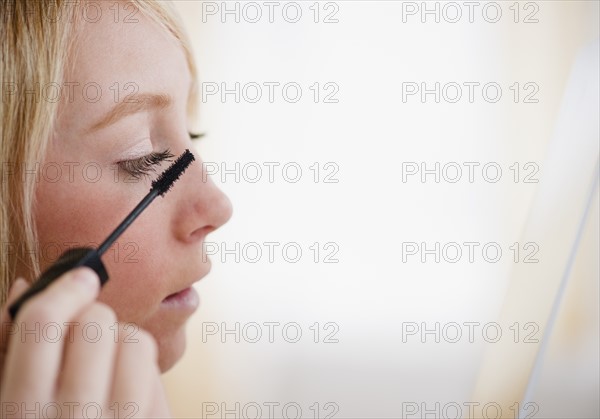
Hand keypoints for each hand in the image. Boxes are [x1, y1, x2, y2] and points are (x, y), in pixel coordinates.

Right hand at [0, 268, 170, 417]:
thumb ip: (8, 349)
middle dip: (94, 318)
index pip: (41, 325)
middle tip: (87, 336)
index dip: (63, 289)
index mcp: (16, 413)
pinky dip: (142, 366)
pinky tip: (126, 388)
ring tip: (106, 369)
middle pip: (97, 323)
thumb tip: (23, 287)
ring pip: (134, 338)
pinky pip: (155, 367)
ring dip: (122, 341)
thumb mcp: (9, 399)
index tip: (80, 278)